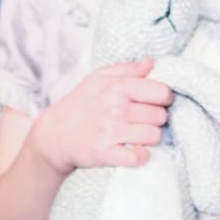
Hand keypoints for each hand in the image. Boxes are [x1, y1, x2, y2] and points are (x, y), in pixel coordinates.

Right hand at [33, 59, 173, 172]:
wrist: (54, 134)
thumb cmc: (79, 103)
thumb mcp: (98, 78)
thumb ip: (127, 69)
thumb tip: (151, 62)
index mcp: (117, 87)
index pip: (161, 92)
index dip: (165, 98)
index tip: (158, 102)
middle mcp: (116, 108)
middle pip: (160, 115)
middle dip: (157, 119)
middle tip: (145, 120)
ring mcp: (111, 131)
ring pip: (154, 136)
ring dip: (150, 137)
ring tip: (140, 135)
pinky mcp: (106, 153)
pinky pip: (137, 157)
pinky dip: (141, 156)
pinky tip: (135, 150)